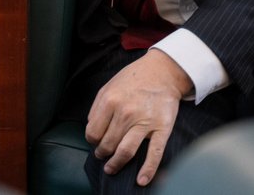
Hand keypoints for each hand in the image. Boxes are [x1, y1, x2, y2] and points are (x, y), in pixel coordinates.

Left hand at [85, 50, 191, 186]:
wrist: (162, 72)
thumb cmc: (133, 79)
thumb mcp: (108, 87)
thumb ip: (97, 108)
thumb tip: (91, 129)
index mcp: (109, 101)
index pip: (93, 132)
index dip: (92, 140)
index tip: (95, 142)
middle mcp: (125, 113)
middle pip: (108, 144)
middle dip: (102, 153)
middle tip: (102, 156)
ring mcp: (144, 122)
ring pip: (125, 151)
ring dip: (116, 164)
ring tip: (111, 168)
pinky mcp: (162, 129)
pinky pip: (154, 154)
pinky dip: (148, 170)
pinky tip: (141, 180)